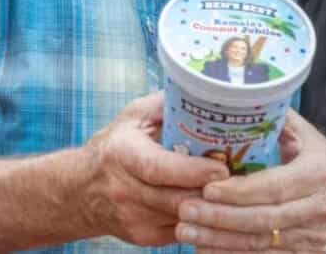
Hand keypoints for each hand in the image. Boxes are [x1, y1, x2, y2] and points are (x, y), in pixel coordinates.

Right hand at [79, 92, 230, 245]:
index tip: (223, 168)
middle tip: (244, 179)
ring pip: (184, 218)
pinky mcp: (144, 237)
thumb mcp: (133, 117)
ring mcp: (134, 218)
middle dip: (212, 192)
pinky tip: (214, 203)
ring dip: (211, 206)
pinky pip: (183, 231)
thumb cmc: (116, 146)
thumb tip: (203, 87)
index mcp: (121, 154)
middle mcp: (124, 190)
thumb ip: (165, 104)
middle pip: (177, 198)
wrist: (81, 190)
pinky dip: (201, 218)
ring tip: (235, 191)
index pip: (158, 168)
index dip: (193, 171)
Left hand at [174, 109, 325, 251]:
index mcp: (318, 172)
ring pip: (261, 243)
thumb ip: (277, 121)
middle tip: (185, 211)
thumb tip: (236, 98)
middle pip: (263, 218)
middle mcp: (319, 207)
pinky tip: (206, 250)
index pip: (273, 186)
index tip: (206, 188)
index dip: (238, 191)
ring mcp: (314, 235)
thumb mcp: (310, 137)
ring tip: (186, 233)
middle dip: (219, 218)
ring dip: (220, 240)